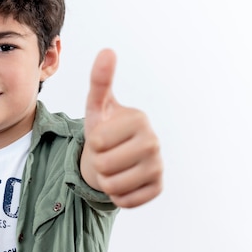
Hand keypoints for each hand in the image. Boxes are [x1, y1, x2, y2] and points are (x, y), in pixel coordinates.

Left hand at [80, 49, 162, 207]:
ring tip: (112, 167)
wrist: (115, 155)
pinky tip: (123, 181)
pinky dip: (117, 196)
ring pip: (113, 186)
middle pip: (105, 165)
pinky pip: (126, 201)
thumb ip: (100, 80)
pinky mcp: (158, 188)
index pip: (99, 142)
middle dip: (97, 163)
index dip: (93, 143)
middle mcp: (154, 142)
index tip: (103, 136)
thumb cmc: (104, 127)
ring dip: (105, 180)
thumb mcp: (97, 105)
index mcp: (139, 120)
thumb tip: (107, 50)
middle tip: (106, 154)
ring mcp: (159, 167)